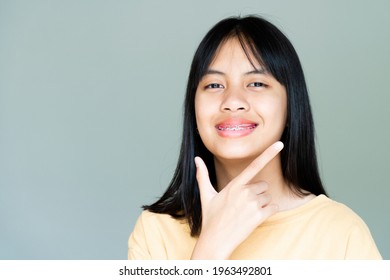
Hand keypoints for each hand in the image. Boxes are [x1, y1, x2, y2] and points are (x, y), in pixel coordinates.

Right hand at [191, 141, 283, 258]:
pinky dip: (268, 211)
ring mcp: (253, 204)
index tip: (279, 144)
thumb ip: (203, 175)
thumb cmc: (210, 217)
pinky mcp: (259, 216)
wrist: (215, 240)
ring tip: (246, 213)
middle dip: (257, 194)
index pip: (254, 165)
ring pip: (268, 197)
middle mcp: (245, 192)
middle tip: (243, 205)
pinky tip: (255, 217)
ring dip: (262, 204)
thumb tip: (196, 159)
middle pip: (263, 186)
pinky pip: (274, 207)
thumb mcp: (206, 195)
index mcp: (234, 185)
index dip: (268, 153)